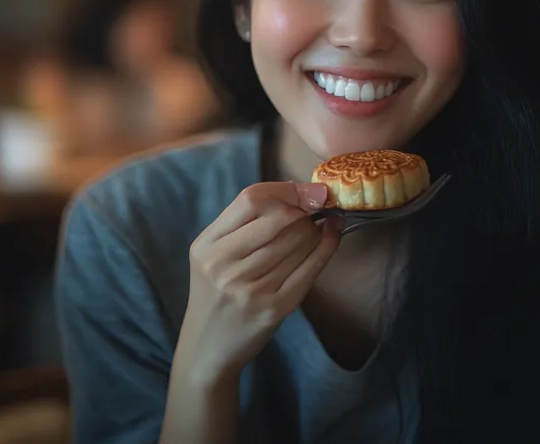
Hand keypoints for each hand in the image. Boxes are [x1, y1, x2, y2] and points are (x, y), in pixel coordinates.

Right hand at [176, 181, 339, 384]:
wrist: (207, 350)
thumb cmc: (217, 292)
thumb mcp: (213, 254)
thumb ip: (246, 222)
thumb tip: (304, 192)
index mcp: (206, 245)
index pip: (252, 199)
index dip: (287, 190)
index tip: (309, 191)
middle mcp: (224, 266)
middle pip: (280, 218)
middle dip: (304, 212)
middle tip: (313, 214)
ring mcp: (249, 289)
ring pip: (299, 240)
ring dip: (315, 230)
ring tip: (316, 230)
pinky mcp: (274, 308)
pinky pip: (310, 267)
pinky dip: (327, 246)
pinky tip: (332, 236)